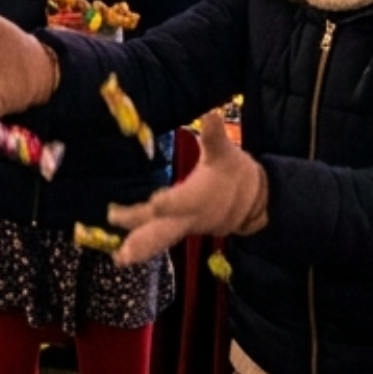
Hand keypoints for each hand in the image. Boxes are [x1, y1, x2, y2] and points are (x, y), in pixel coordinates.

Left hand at [105, 114, 269, 265]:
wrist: (254, 201)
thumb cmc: (235, 172)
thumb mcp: (226, 153)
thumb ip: (215, 137)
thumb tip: (211, 115)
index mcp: (198, 197)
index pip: (182, 201)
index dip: (170, 203)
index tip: (155, 202)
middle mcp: (189, 216)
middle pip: (164, 230)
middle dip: (144, 239)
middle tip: (123, 251)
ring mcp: (185, 225)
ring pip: (160, 238)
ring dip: (140, 248)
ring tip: (119, 259)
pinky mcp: (182, 227)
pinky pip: (161, 238)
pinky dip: (145, 245)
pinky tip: (125, 253)